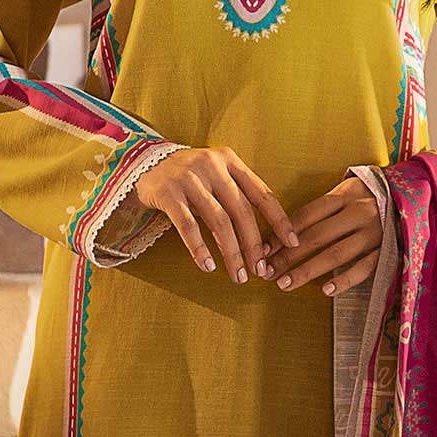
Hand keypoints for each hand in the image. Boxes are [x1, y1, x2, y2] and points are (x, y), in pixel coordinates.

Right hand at [134, 145, 298, 283]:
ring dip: (231, 253)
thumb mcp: (216, 175)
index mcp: (230, 160)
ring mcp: (188, 178)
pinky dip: (200, 249)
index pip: (262, 193)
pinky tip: (208, 266)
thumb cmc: (189, 177)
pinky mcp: (168, 193)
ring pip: (218, 221)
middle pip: (241, 211)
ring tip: (238, 275)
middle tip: (260, 270)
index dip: (279, 220)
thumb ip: (238, 196)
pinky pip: (188, 226)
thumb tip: (263, 242)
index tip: (292, 243)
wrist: (144, 163)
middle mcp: (212, 165)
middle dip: (253, 245)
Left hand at [266, 173, 384, 296]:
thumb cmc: (370, 195)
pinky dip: (345, 280)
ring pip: (336, 253)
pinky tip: (326, 291)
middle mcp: (358, 213)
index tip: (263, 250)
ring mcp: (373, 233)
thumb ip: (321, 209)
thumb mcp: (347, 190)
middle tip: (267, 272)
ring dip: (308, 270)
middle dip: (288, 256)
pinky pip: (364, 268)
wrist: (413, 195)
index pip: (306, 216)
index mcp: (345, 195)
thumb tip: (283, 233)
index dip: (282, 234)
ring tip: (285, 284)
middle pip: (316, 236)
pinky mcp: (388, 250)